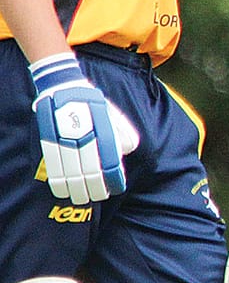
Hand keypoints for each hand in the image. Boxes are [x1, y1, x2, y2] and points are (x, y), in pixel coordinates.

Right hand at [30, 53, 139, 204]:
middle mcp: (83, 134)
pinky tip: (63, 189)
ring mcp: (64, 136)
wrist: (63, 84)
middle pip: (90, 169)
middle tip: (99, 196)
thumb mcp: (113, 113)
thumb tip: (126, 152)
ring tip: (82, 198)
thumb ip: (123, 132)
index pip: (110, 159)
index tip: (116, 188)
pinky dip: (57, 180)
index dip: (113, 177)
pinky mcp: (48, 137)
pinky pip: (52, 163)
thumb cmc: (92, 103)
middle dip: (95, 187)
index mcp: (102, 128)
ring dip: (77, 187)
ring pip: (71, 170)